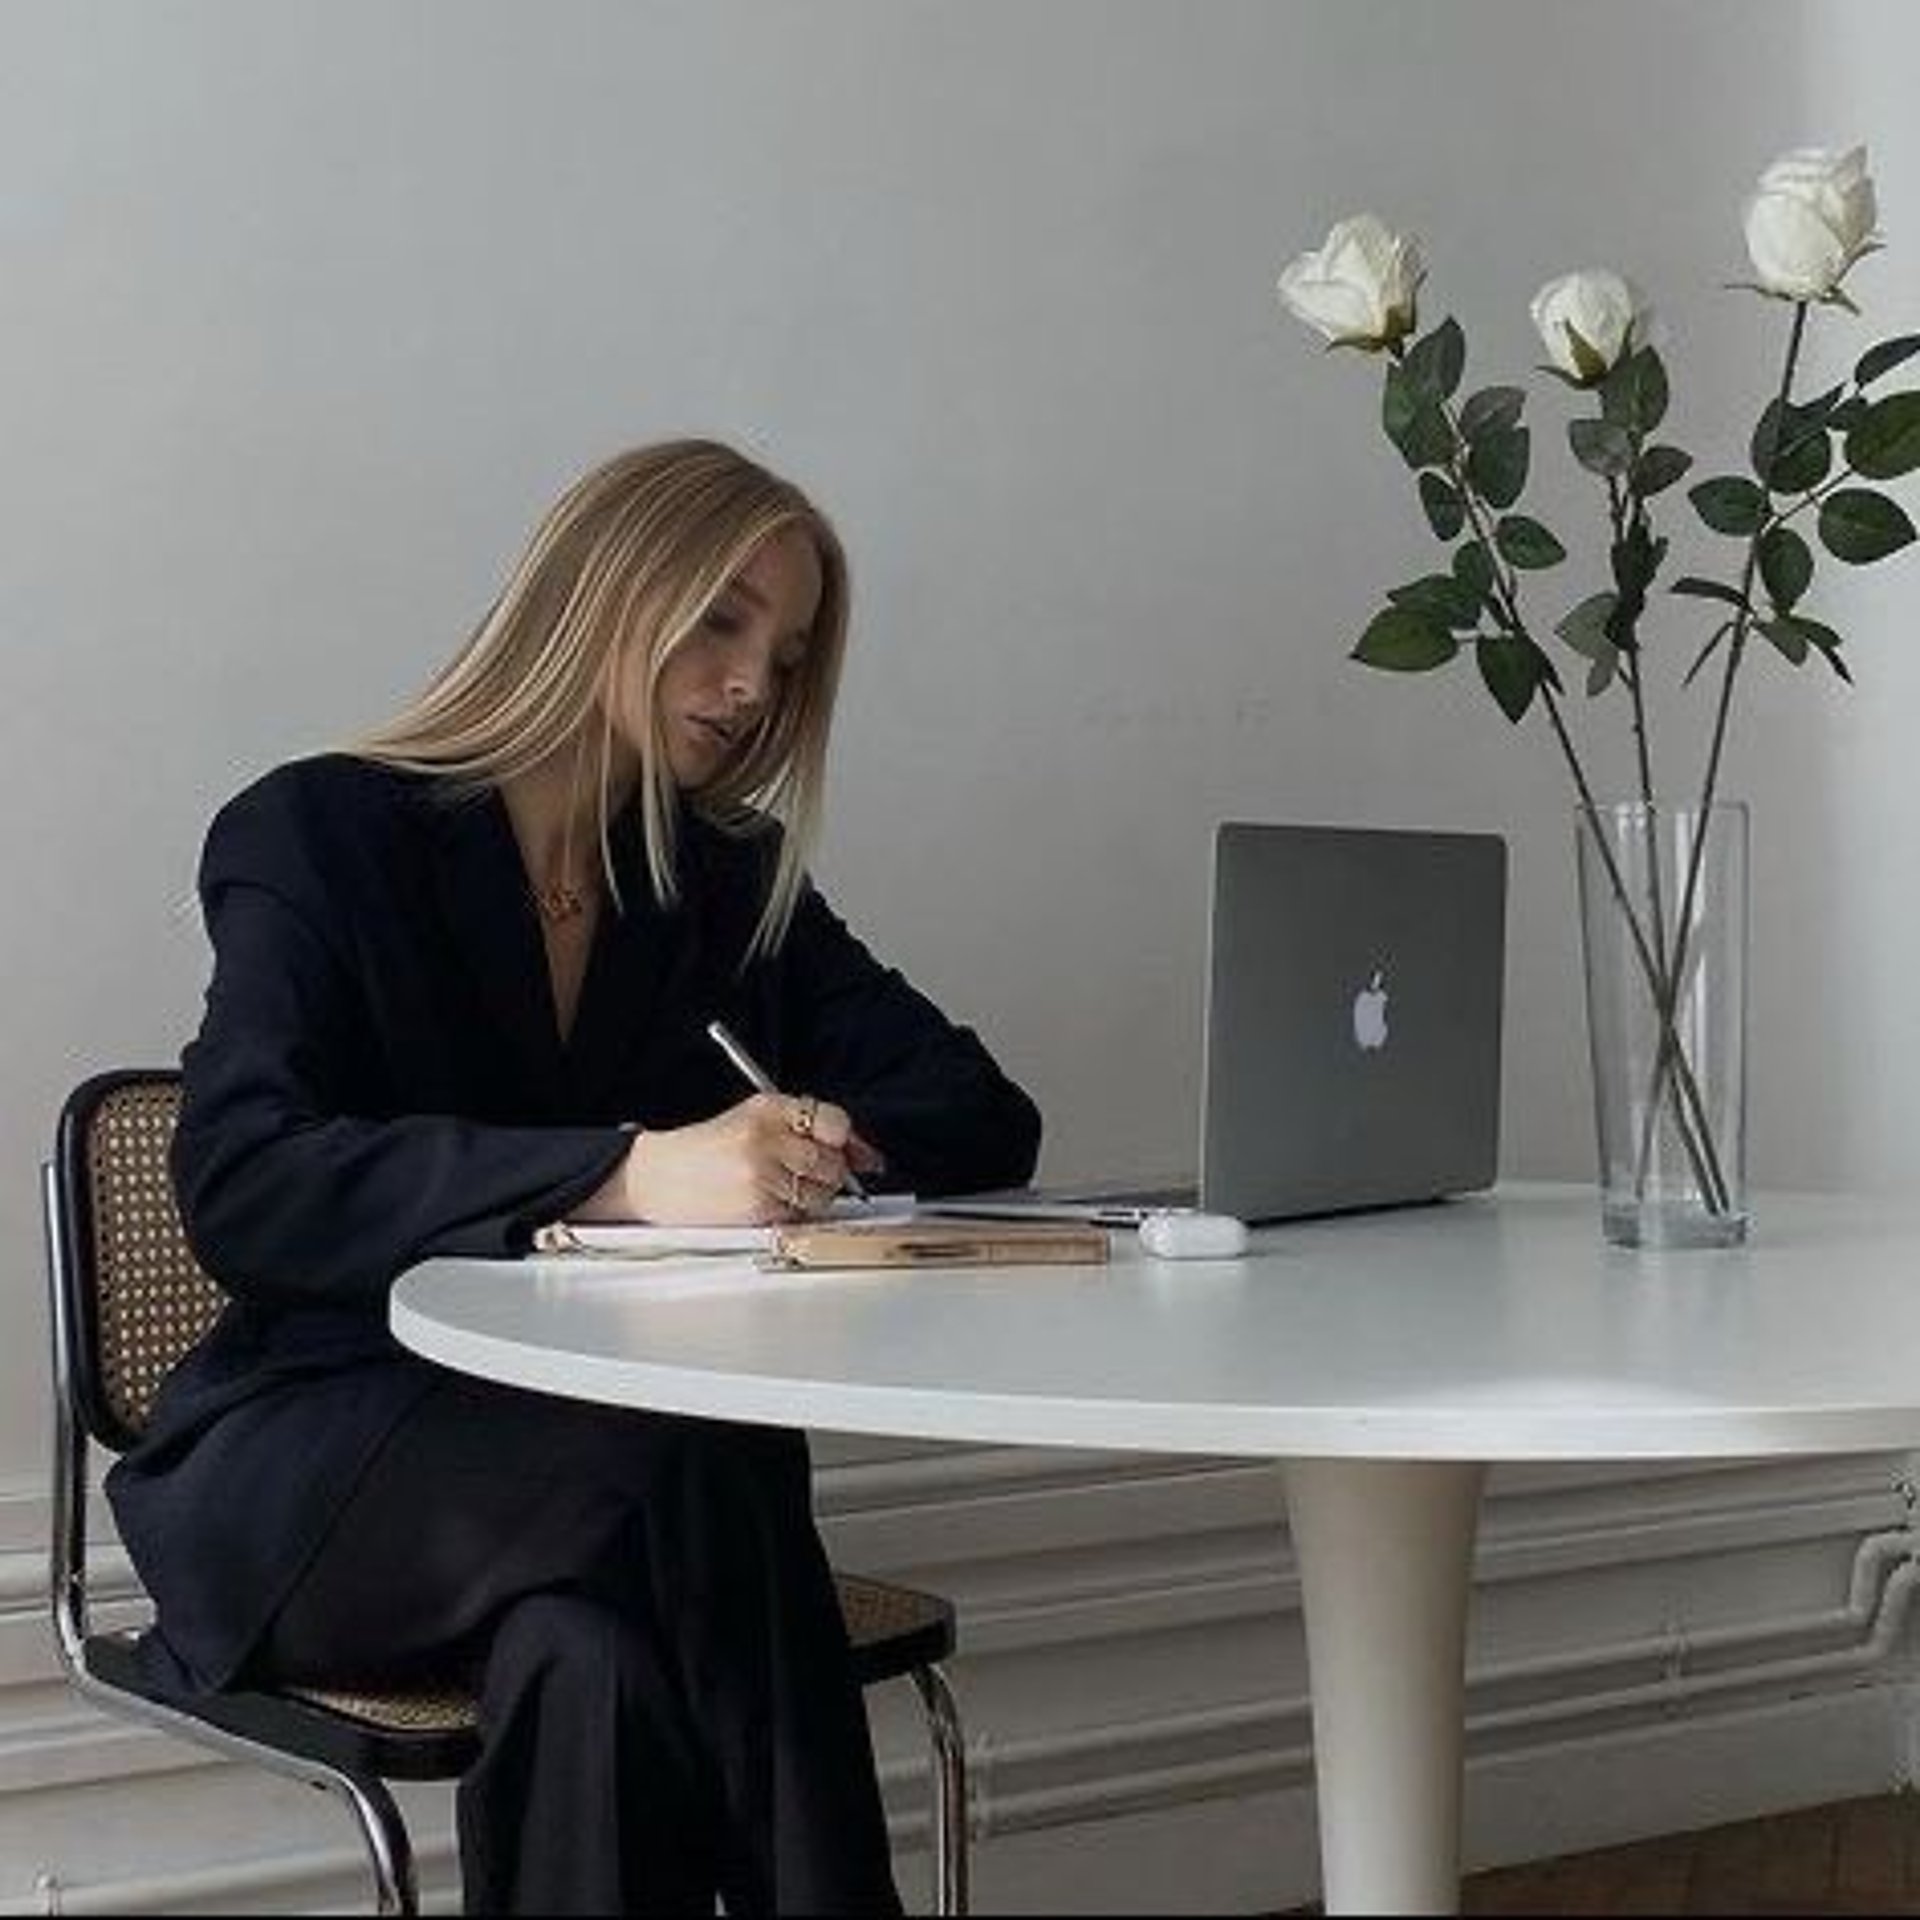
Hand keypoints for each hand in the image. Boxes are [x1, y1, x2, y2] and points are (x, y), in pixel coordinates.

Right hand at [591, 1093, 868, 1224]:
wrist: (657, 1177)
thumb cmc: (706, 1150)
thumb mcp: (753, 1119)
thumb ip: (806, 1129)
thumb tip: (864, 1155)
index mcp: (768, 1107)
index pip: (835, 1121)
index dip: (848, 1140)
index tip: (852, 1151)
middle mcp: (767, 1137)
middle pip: (833, 1161)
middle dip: (830, 1173)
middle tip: (805, 1173)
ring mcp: (761, 1173)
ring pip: (821, 1193)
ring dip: (812, 1196)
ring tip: (779, 1187)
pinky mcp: (756, 1206)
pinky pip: (799, 1215)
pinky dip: (792, 1213)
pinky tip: (766, 1201)